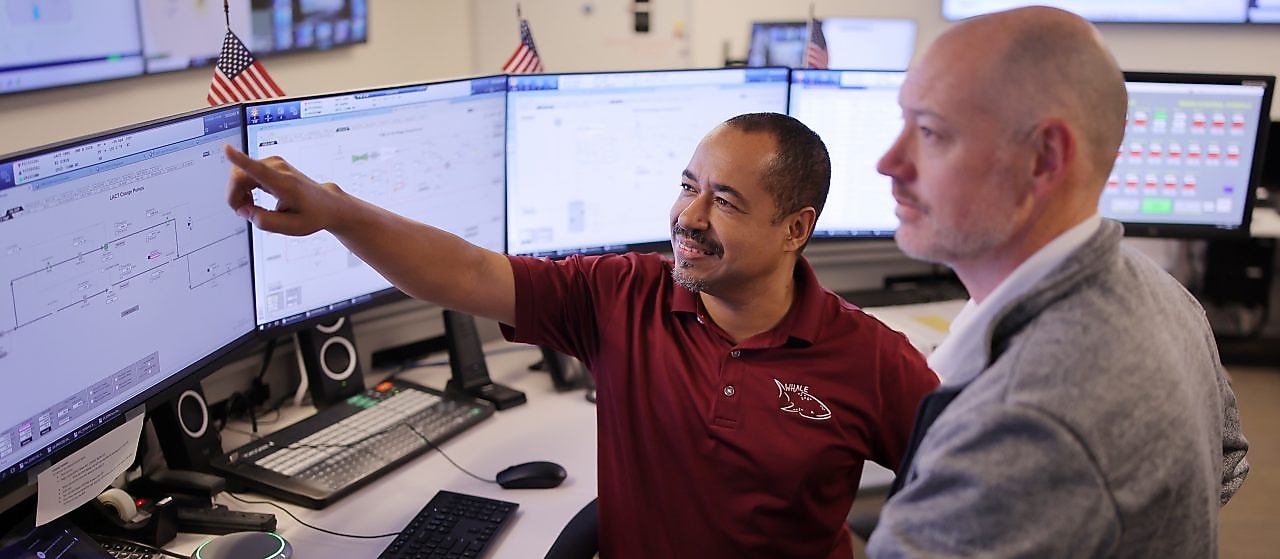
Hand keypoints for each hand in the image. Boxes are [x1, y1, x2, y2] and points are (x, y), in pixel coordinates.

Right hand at [224, 145, 345, 235]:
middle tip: (246, 212)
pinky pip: (245, 172)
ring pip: (239, 174)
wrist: (327, 204)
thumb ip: (265, 222)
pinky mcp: (270, 163)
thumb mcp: (291, 228)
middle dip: (234, 196)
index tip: (227, 149)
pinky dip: (244, 188)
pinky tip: (253, 200)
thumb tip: (243, 210)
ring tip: (253, 208)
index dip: (240, 160)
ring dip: (239, 193)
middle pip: (239, 176)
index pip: (259, 170)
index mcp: (285, 184)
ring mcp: (274, 163)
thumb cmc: (312, 215)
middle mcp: (278, 168)